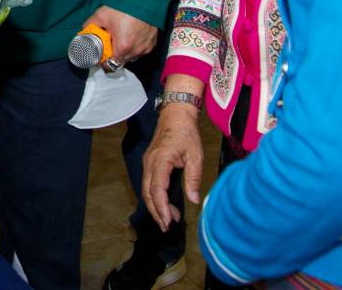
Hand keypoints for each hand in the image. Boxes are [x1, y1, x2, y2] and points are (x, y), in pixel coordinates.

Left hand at [87, 5, 157, 63]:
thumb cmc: (124, 6)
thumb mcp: (102, 15)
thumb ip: (90, 25)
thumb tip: (84, 31)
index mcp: (123, 47)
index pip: (110, 65)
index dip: (103, 61)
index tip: (101, 54)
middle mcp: (136, 51)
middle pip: (121, 61)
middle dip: (114, 54)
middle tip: (110, 42)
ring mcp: (146, 48)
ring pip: (132, 56)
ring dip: (125, 51)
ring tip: (122, 36)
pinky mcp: (153, 43)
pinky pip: (141, 50)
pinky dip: (135, 46)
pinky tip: (132, 35)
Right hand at [141, 103, 204, 230]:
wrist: (175, 114)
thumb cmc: (186, 133)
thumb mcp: (195, 155)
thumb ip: (193, 178)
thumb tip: (193, 200)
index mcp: (160, 161)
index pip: (157, 190)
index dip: (161, 208)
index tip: (168, 221)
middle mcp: (150, 163)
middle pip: (147, 193)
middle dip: (156, 211)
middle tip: (166, 227)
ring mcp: (148, 162)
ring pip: (146, 189)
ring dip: (156, 205)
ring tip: (169, 219)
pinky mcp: (150, 162)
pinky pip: (149, 183)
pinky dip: (155, 196)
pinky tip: (166, 203)